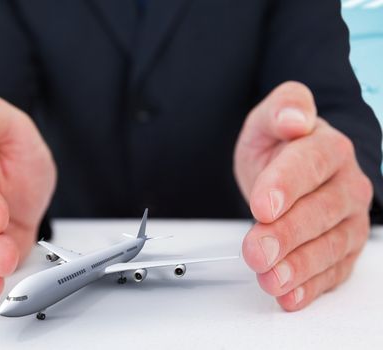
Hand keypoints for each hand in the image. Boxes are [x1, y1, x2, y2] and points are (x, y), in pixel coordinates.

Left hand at [234, 82, 372, 310]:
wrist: (291, 169)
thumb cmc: (279, 146)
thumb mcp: (269, 120)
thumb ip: (282, 108)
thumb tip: (295, 117)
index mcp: (327, 147)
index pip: (309, 165)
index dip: (285, 186)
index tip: (262, 206)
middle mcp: (346, 184)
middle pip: (319, 212)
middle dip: (286, 234)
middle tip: (256, 251)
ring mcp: (349, 219)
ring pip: (330, 246)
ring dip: (299, 267)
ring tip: (270, 280)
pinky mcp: (345, 248)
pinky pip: (334, 270)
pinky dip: (312, 286)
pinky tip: (290, 296)